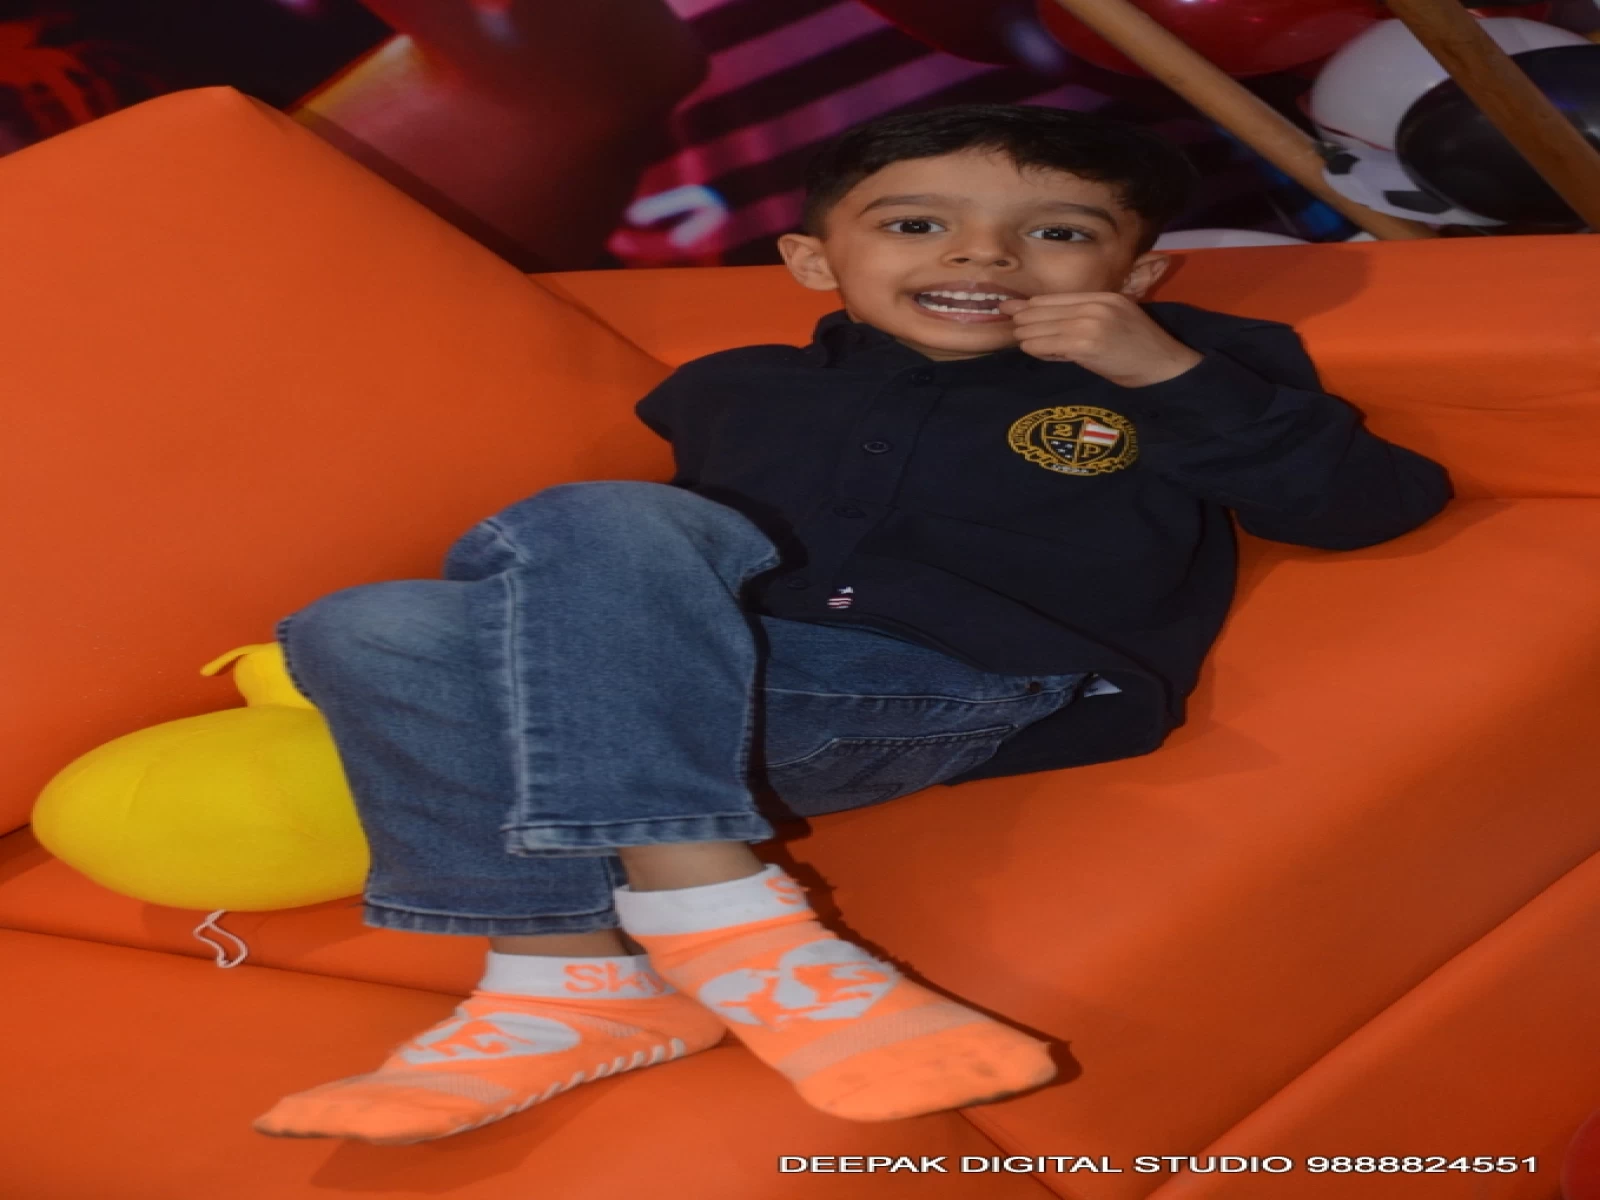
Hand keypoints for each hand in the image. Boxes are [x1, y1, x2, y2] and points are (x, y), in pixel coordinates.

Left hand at [997, 293, 1203, 387]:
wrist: (1163, 367)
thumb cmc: (1138, 350)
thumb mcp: (1113, 321)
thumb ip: (1084, 318)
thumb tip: (1044, 323)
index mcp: (1103, 296)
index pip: (1054, 297)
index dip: (1029, 304)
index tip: (1009, 308)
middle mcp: (1095, 305)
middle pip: (1043, 309)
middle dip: (1023, 320)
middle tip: (1010, 327)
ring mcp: (1090, 323)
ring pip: (1040, 327)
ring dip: (1029, 337)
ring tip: (1025, 343)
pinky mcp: (1085, 344)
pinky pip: (1046, 345)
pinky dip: (1038, 350)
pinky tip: (1036, 352)